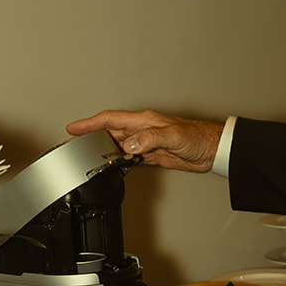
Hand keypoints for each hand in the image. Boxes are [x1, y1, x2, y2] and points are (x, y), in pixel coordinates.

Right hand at [66, 110, 222, 173]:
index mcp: (144, 121)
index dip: (90, 123)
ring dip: (104, 151)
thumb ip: (149, 139)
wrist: (212, 150)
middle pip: (110, 132)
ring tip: (88, 157)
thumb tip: (129, 145)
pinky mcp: (152, 155)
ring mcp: (147, 142)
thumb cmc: (198, 137)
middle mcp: (143, 130)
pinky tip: (113, 165)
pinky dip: (119, 161)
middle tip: (74, 145)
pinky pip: (130, 157)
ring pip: (118, 145)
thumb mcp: (172, 136)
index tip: (74, 128)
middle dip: (91, 137)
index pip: (111, 119)